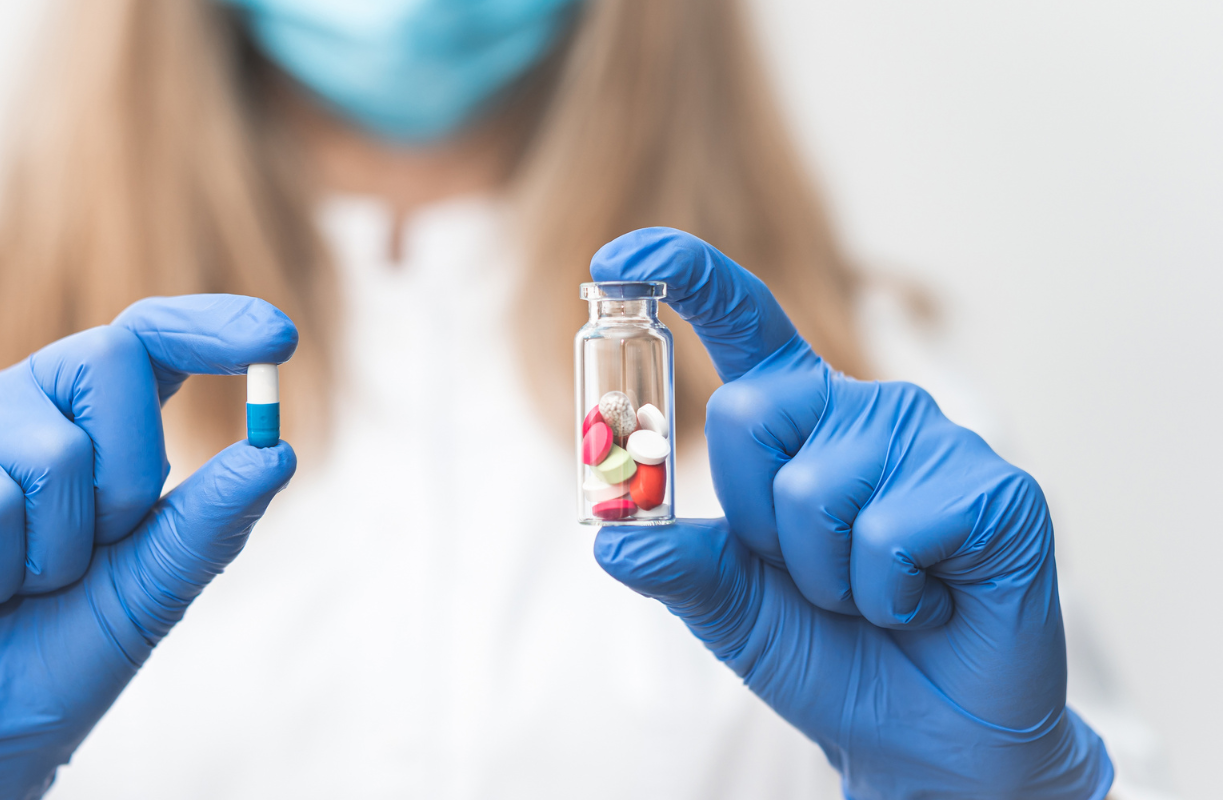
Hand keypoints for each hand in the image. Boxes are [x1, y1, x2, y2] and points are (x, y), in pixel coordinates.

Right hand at [0, 295, 297, 799]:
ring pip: (51, 451)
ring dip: (53, 555)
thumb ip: (209, 520)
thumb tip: (276, 453)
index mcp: (84, 420)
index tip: (278, 338)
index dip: (210, 324)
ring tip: (11, 589)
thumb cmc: (54, 654)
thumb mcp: (152, 588)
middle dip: (128, 480)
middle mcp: (15, 404)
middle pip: (112, 358)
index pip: (148, 339)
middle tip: (84, 556)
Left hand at [590, 229, 1112, 798]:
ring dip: (826, 576)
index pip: (743, 323)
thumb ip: (680, 564)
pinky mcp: (993, 487)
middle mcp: (864, 410)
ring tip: (878, 596)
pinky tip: (928, 603)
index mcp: (799, 420)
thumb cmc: (834, 655)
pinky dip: (888, 597)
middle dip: (756, 521)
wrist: (929, 734)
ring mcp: (931, 440)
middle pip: (746, 414)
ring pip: (813, 490)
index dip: (683, 275)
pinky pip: (889, 535)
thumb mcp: (734, 608)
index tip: (620, 257)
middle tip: (815, 576)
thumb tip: (611, 539)